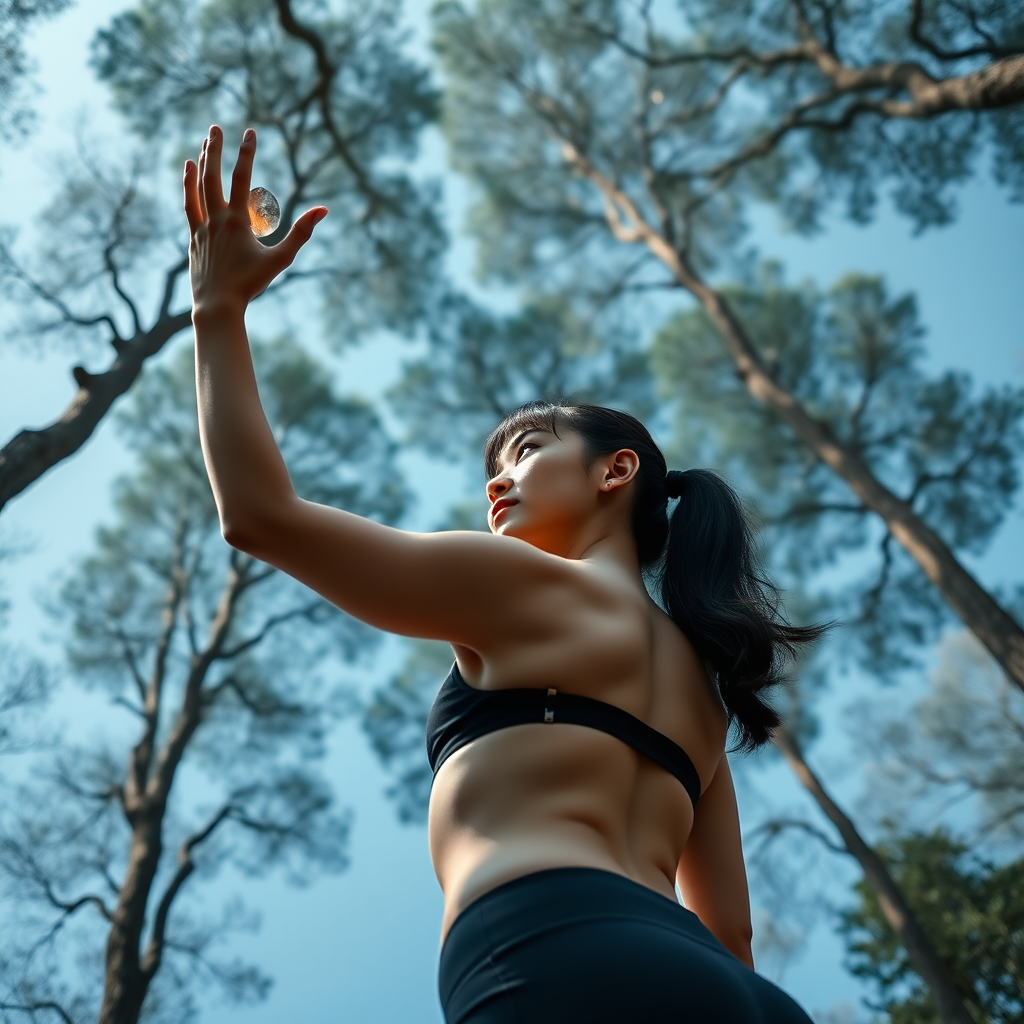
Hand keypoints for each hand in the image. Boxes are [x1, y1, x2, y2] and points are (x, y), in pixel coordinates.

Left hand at [183, 125, 326, 314]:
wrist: (217, 306)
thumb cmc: (251, 285)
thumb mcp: (281, 260)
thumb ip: (301, 233)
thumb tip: (323, 210)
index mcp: (236, 221)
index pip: (242, 178)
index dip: (247, 153)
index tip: (250, 132)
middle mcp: (215, 219)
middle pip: (212, 175)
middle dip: (214, 149)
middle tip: (215, 128)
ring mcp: (201, 227)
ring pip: (197, 188)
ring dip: (199, 165)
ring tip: (201, 147)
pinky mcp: (193, 238)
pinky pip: (189, 206)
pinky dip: (188, 188)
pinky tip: (189, 175)